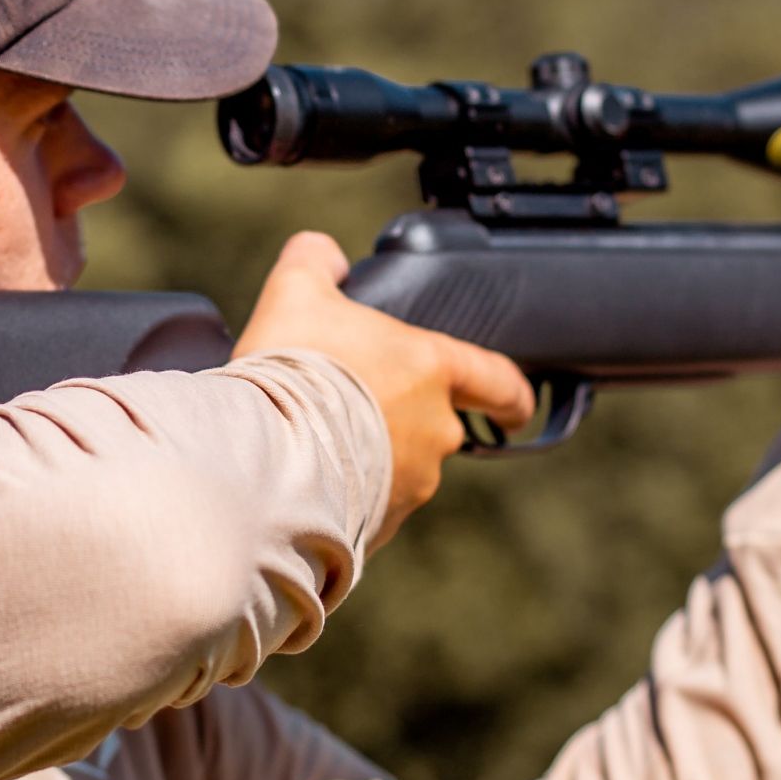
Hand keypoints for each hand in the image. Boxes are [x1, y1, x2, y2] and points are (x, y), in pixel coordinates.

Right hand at [233, 232, 535, 545]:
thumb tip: (324, 254)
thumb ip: (315, 261)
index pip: (497, 380)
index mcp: (431, 369)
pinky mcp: (382, 525)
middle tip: (355, 409)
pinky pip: (373, 509)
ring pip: (402, 469)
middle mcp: (436, 430)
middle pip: (437, 426)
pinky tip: (307, 481)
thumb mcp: (295, 292)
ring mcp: (412, 483)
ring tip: (316, 444)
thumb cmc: (292, 369)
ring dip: (372, 459)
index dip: (511, 393)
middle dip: (404, 420)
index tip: (515, 407)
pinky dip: (348, 496)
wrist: (266, 454)